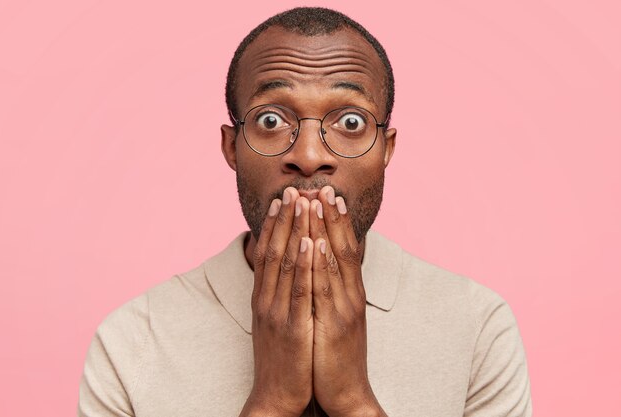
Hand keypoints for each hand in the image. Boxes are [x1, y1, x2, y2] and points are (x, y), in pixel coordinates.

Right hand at [240, 187, 313, 416]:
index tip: (282, 199)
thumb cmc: (281, 356)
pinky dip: (303, 264)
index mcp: (263, 297)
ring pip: (285, 263)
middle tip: (292, 190)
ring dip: (293, 230)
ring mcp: (277, 312)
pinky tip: (308, 242)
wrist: (276, 395)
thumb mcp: (275, 320)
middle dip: (284, 219)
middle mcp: (266, 299)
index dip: (274, 225)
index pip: (267, 253)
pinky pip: (298, 289)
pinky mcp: (292, 326)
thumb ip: (277, 296)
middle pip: (274, 251)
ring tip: (301, 203)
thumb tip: (284, 272)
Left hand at [308, 186, 385, 416]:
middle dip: (333, 217)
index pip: (345, 249)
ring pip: (334, 262)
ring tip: (317, 203)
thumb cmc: (335, 353)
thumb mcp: (336, 317)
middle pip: (342, 248)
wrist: (345, 392)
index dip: (337, 221)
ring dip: (325, 230)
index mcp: (350, 293)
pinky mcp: (334, 325)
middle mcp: (350, 296)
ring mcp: (343, 309)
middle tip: (324, 188)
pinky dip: (320, 263)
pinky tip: (314, 243)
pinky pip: (324, 288)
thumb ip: (332, 292)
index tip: (329, 195)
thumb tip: (322, 266)